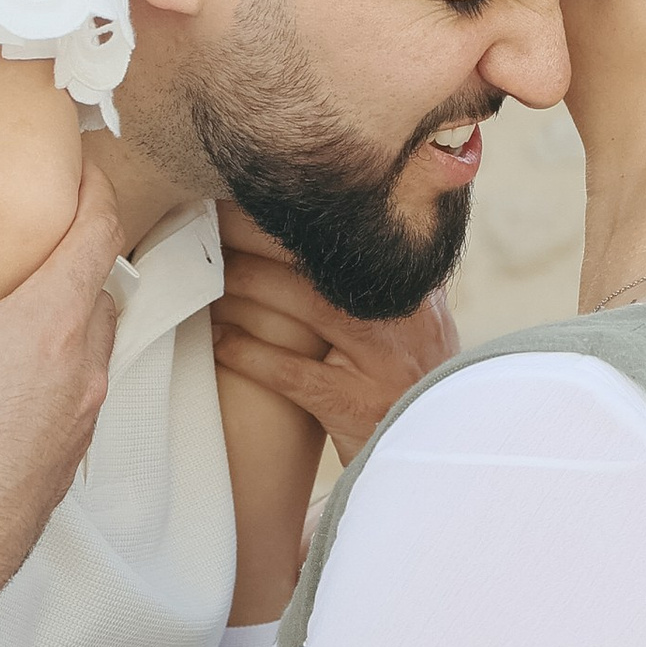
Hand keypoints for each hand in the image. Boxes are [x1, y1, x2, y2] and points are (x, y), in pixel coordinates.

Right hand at [0, 166, 124, 646]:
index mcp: (54, 322)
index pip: (100, 234)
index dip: (96, 193)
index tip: (85, 172)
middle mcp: (82, 369)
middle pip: (100, 293)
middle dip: (78, 263)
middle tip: (43, 245)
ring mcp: (79, 422)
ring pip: (91, 353)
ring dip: (67, 327)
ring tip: (18, 319)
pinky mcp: (62, 467)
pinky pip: (72, 405)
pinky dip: (52, 383)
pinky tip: (3, 393)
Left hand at [211, 230, 458, 463]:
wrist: (441, 454)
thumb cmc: (416, 385)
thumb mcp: (420, 324)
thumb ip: (390, 280)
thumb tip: (348, 228)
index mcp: (415, 287)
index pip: (353, 234)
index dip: (300, 213)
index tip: (253, 192)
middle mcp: (403, 317)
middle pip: (323, 262)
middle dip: (262, 237)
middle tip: (211, 219)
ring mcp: (382, 362)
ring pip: (305, 306)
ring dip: (248, 287)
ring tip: (205, 275)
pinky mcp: (356, 406)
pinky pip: (292, 373)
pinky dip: (250, 353)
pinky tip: (218, 341)